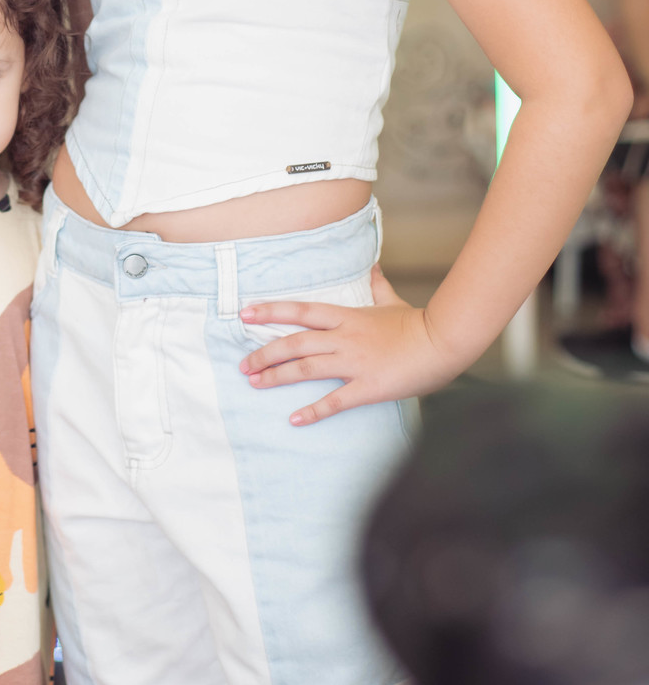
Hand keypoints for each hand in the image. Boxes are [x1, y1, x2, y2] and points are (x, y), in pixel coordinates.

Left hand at [238, 264, 458, 425]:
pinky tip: (294, 419)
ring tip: (255, 383)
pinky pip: (334, 401)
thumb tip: (373, 265)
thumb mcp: (391, 299)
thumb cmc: (416, 323)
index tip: (245, 313)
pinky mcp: (367, 387)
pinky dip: (313, 412)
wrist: (443, 342)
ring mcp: (354, 362)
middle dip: (265, 352)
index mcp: (347, 316)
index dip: (270, 311)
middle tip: (243, 364)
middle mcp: (344, 338)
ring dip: (277, 377)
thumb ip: (377, 284)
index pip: (300, 311)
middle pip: (295, 343)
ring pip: (306, 369)